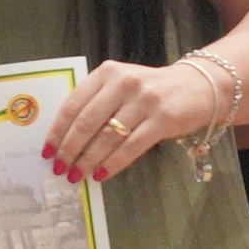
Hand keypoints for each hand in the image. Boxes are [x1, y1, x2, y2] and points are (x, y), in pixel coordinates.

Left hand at [42, 60, 221, 183]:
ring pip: (107, 137)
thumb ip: (97, 101)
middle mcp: (123, 83)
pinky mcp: (163, 119)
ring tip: (77, 175)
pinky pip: (131, 146)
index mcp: (106, 73)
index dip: (57, 130)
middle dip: (69, 149)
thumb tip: (67, 136)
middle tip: (59, 168)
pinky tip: (101, 174)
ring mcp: (144, 101)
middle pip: (86, 122)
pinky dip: (113, 163)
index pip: (73, 104)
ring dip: (88, 160)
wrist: (200, 86)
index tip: (47, 151)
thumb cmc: (152, 89)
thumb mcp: (120, 84)